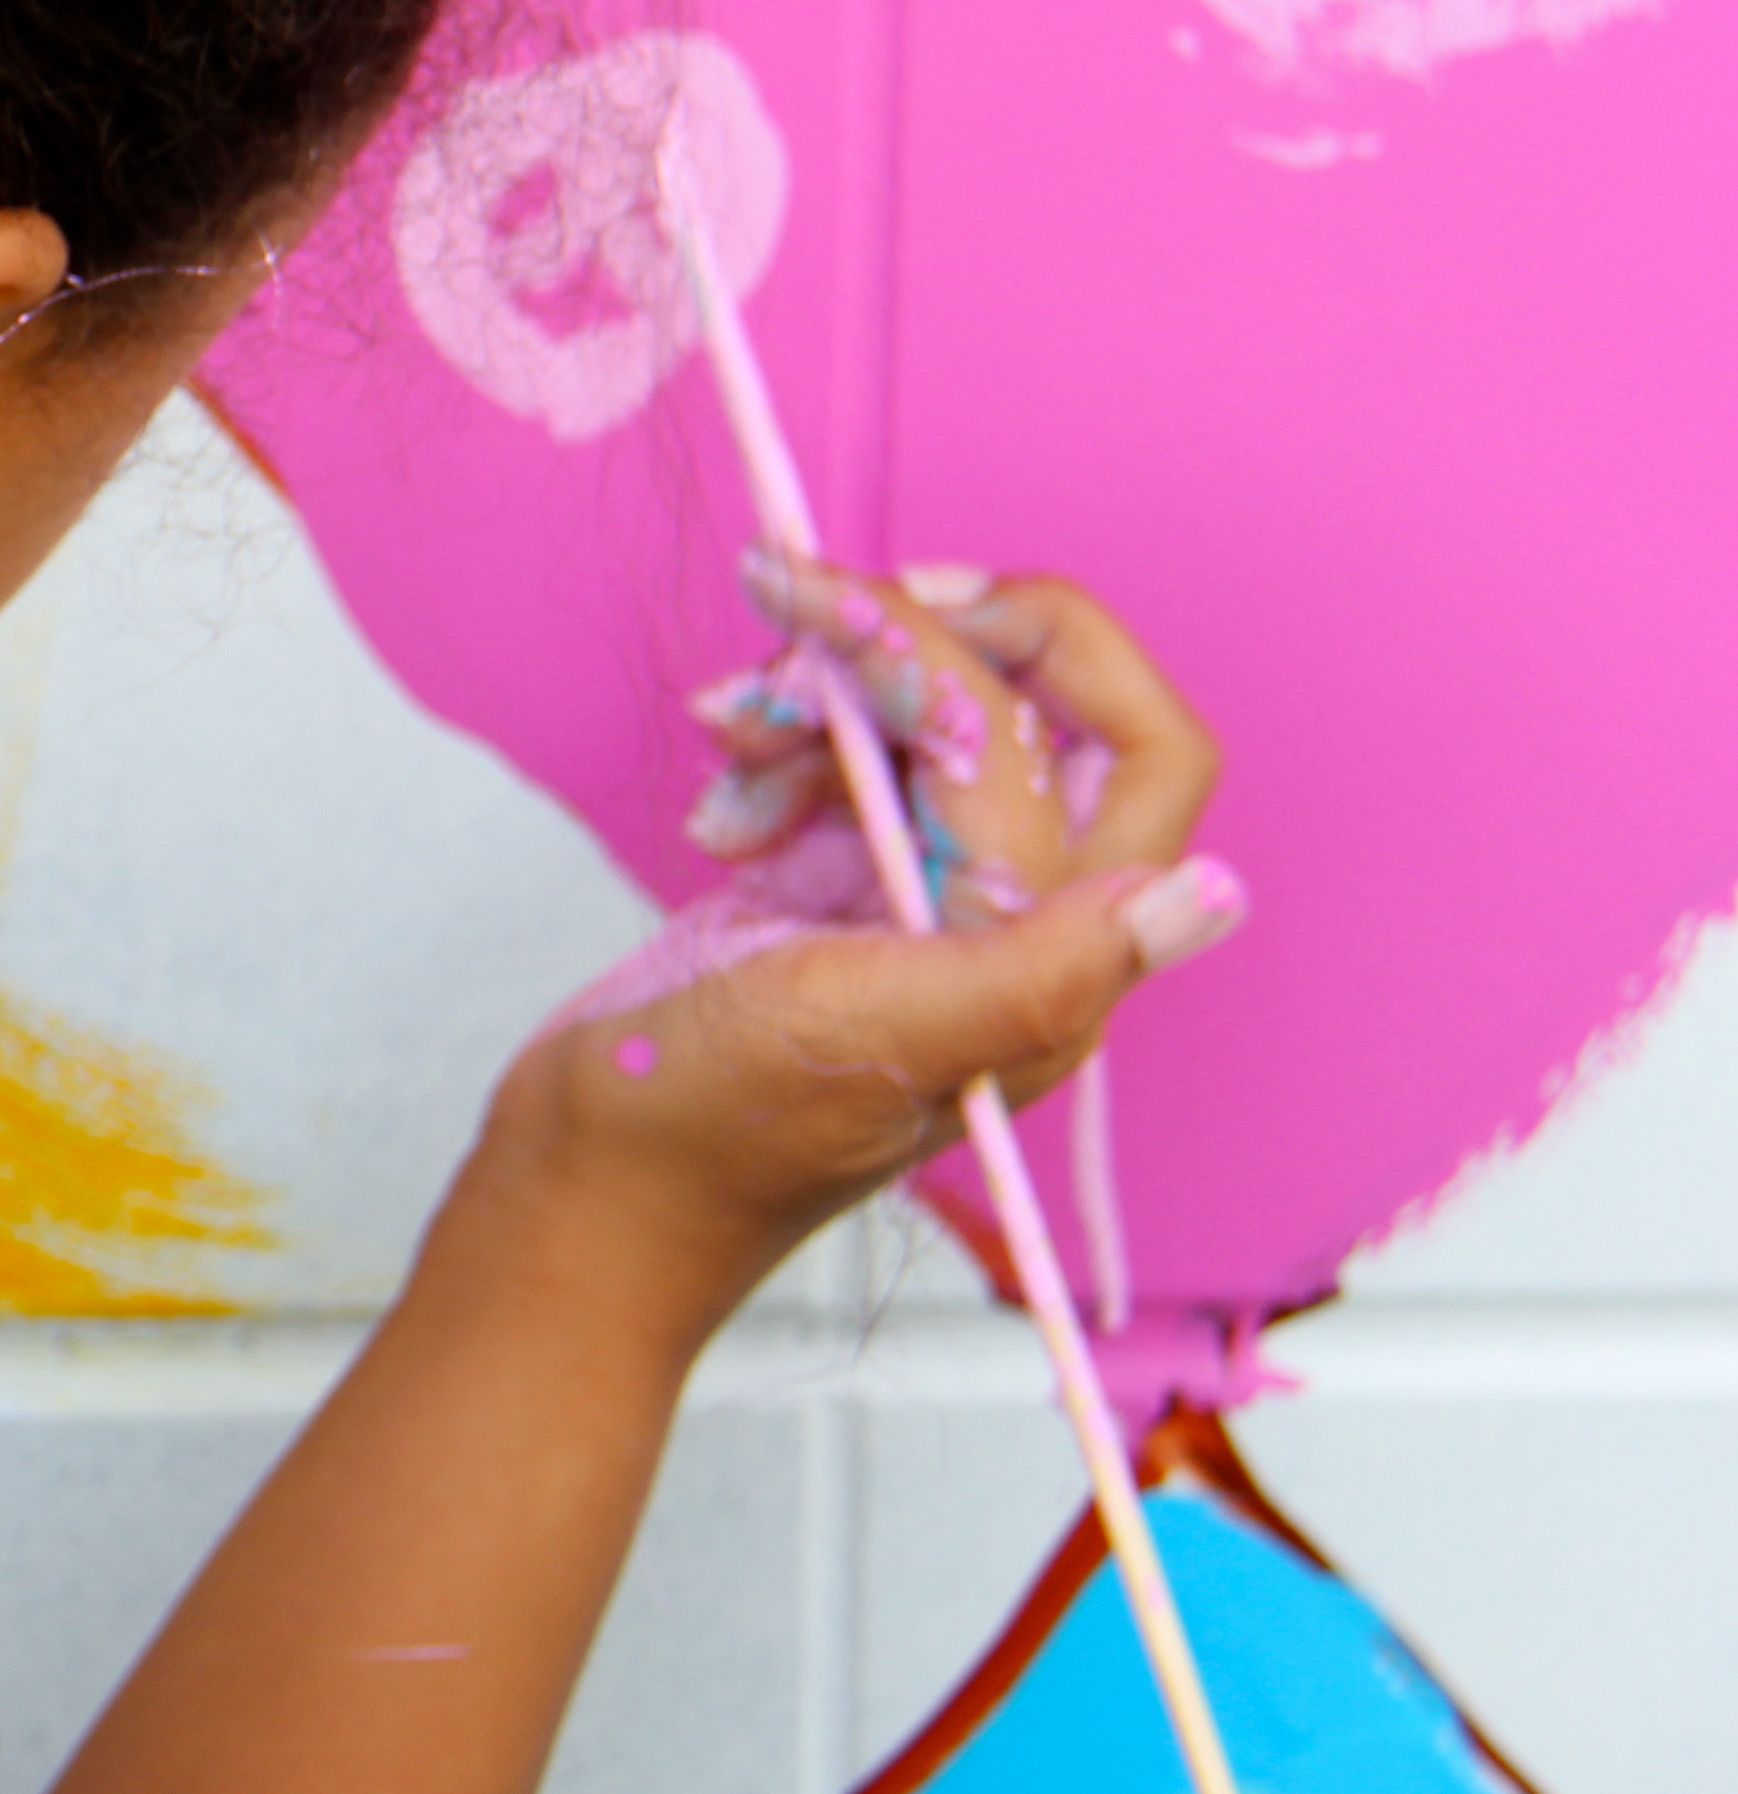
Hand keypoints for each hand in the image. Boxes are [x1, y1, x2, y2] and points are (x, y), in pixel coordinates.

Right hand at [481, 557, 1239, 1348]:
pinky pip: (834, 762)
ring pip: (918, 723)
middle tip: (799, 605)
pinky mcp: (826, 891)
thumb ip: (1042, 967)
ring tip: (725, 735)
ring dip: (816, 695)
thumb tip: (1210, 896)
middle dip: (910, 643)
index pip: (1078, 742)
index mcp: (1048, 959)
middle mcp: (1002, 922)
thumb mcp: (880, 1036)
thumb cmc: (715, 1137)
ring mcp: (911, 900)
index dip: (995, 649)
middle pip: (1023, 711)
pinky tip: (717, 805)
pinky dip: (768, 745)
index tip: (872, 604)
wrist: (582, 1189)